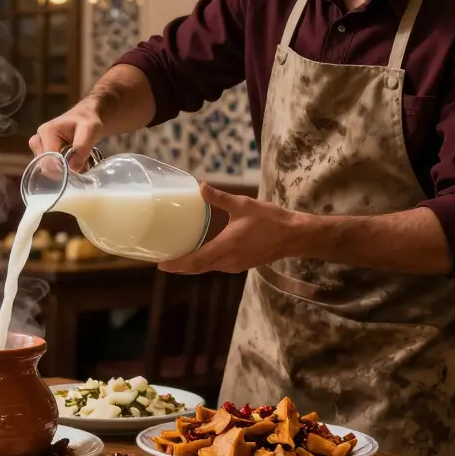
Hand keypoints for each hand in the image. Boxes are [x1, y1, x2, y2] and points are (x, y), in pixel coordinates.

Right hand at [28, 100, 105, 171]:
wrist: (85, 117)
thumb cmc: (87, 121)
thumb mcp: (90, 130)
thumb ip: (82, 147)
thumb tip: (73, 168)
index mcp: (46, 132)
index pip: (47, 161)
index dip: (61, 170)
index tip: (76, 171)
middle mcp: (38, 140)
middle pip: (45, 166)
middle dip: (62, 170)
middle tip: (78, 165)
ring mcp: (38, 147)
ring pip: (47, 169)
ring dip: (62, 169)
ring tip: (75, 160)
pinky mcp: (42, 153)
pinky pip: (49, 167)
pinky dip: (61, 169)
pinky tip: (70, 161)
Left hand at [159, 184, 302, 274]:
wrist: (293, 236)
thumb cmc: (269, 220)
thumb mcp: (243, 205)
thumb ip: (219, 198)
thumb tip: (200, 187)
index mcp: (226, 247)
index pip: (195, 261)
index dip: (177, 264)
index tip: (161, 265)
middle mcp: (228, 260)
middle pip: (198, 268)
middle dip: (179, 267)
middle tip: (162, 262)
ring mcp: (235, 265)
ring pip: (208, 268)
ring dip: (191, 266)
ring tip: (176, 258)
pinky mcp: (241, 265)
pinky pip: (217, 266)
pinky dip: (204, 263)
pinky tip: (199, 255)